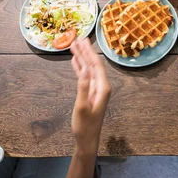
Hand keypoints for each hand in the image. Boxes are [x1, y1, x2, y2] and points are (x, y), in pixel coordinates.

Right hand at [70, 38, 111, 153]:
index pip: (96, 64)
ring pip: (88, 69)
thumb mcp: (82, 106)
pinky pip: (85, 76)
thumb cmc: (85, 125)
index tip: (82, 40)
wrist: (87, 139)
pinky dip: (79, 68)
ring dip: (82, 57)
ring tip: (74, 46)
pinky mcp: (90, 92)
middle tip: (77, 38)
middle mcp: (101, 86)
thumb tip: (84, 68)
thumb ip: (83, 87)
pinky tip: (75, 61)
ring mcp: (96, 89)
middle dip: (85, 51)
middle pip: (93, 64)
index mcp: (102, 87)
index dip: (89, 51)